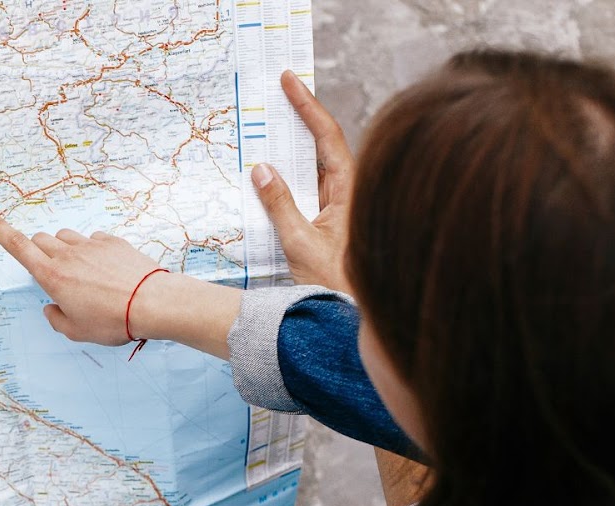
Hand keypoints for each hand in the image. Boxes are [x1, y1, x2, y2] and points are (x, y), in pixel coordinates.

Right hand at [0, 208, 169, 344]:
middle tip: (52, 273)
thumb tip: (51, 307)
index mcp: (52, 276)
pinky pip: (92, 239)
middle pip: (40, 239)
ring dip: (63, 249)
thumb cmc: (112, 321)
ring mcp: (91, 245)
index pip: (17, 246)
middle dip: (38, 251)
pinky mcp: (112, 242)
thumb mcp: (77, 332)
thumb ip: (56, 319)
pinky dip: (90, 250)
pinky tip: (104, 268)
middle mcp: (67, 254)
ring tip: (80, 272)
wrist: (152, 303)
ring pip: (65, 236)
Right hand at [250, 70, 354, 293]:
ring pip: (313, 167)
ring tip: (266, 124)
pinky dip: (288, 176)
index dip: (307, 105)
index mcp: (349, 190)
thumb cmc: (336, 284)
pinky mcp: (329, 219)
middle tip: (275, 92)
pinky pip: (307, 188)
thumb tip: (261, 169)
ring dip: (290, 147)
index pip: (327, 136)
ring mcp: (339, 204)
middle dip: (298, 116)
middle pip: (321, 143)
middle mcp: (347, 192)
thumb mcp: (300, 244)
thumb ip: (279, 205)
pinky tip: (268, 172)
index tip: (289, 81)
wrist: (353, 316)